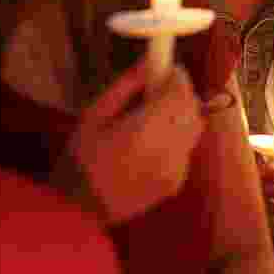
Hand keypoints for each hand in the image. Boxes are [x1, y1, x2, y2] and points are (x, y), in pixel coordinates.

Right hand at [67, 61, 203, 223]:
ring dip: (182, 114)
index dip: (177, 76)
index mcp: (145, 130)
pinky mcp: (178, 182)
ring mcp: (177, 169)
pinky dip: (178, 137)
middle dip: (180, 94)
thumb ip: (126, 86)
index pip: (180, 92)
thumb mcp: (94, 115)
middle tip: (156, 91)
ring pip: (195, 128)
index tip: (165, 68)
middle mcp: (169, 150)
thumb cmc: (79, 160)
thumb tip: (149, 61)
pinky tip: (151, 143)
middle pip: (192, 108)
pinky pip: (187, 148)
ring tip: (152, 117)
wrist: (79, 212)